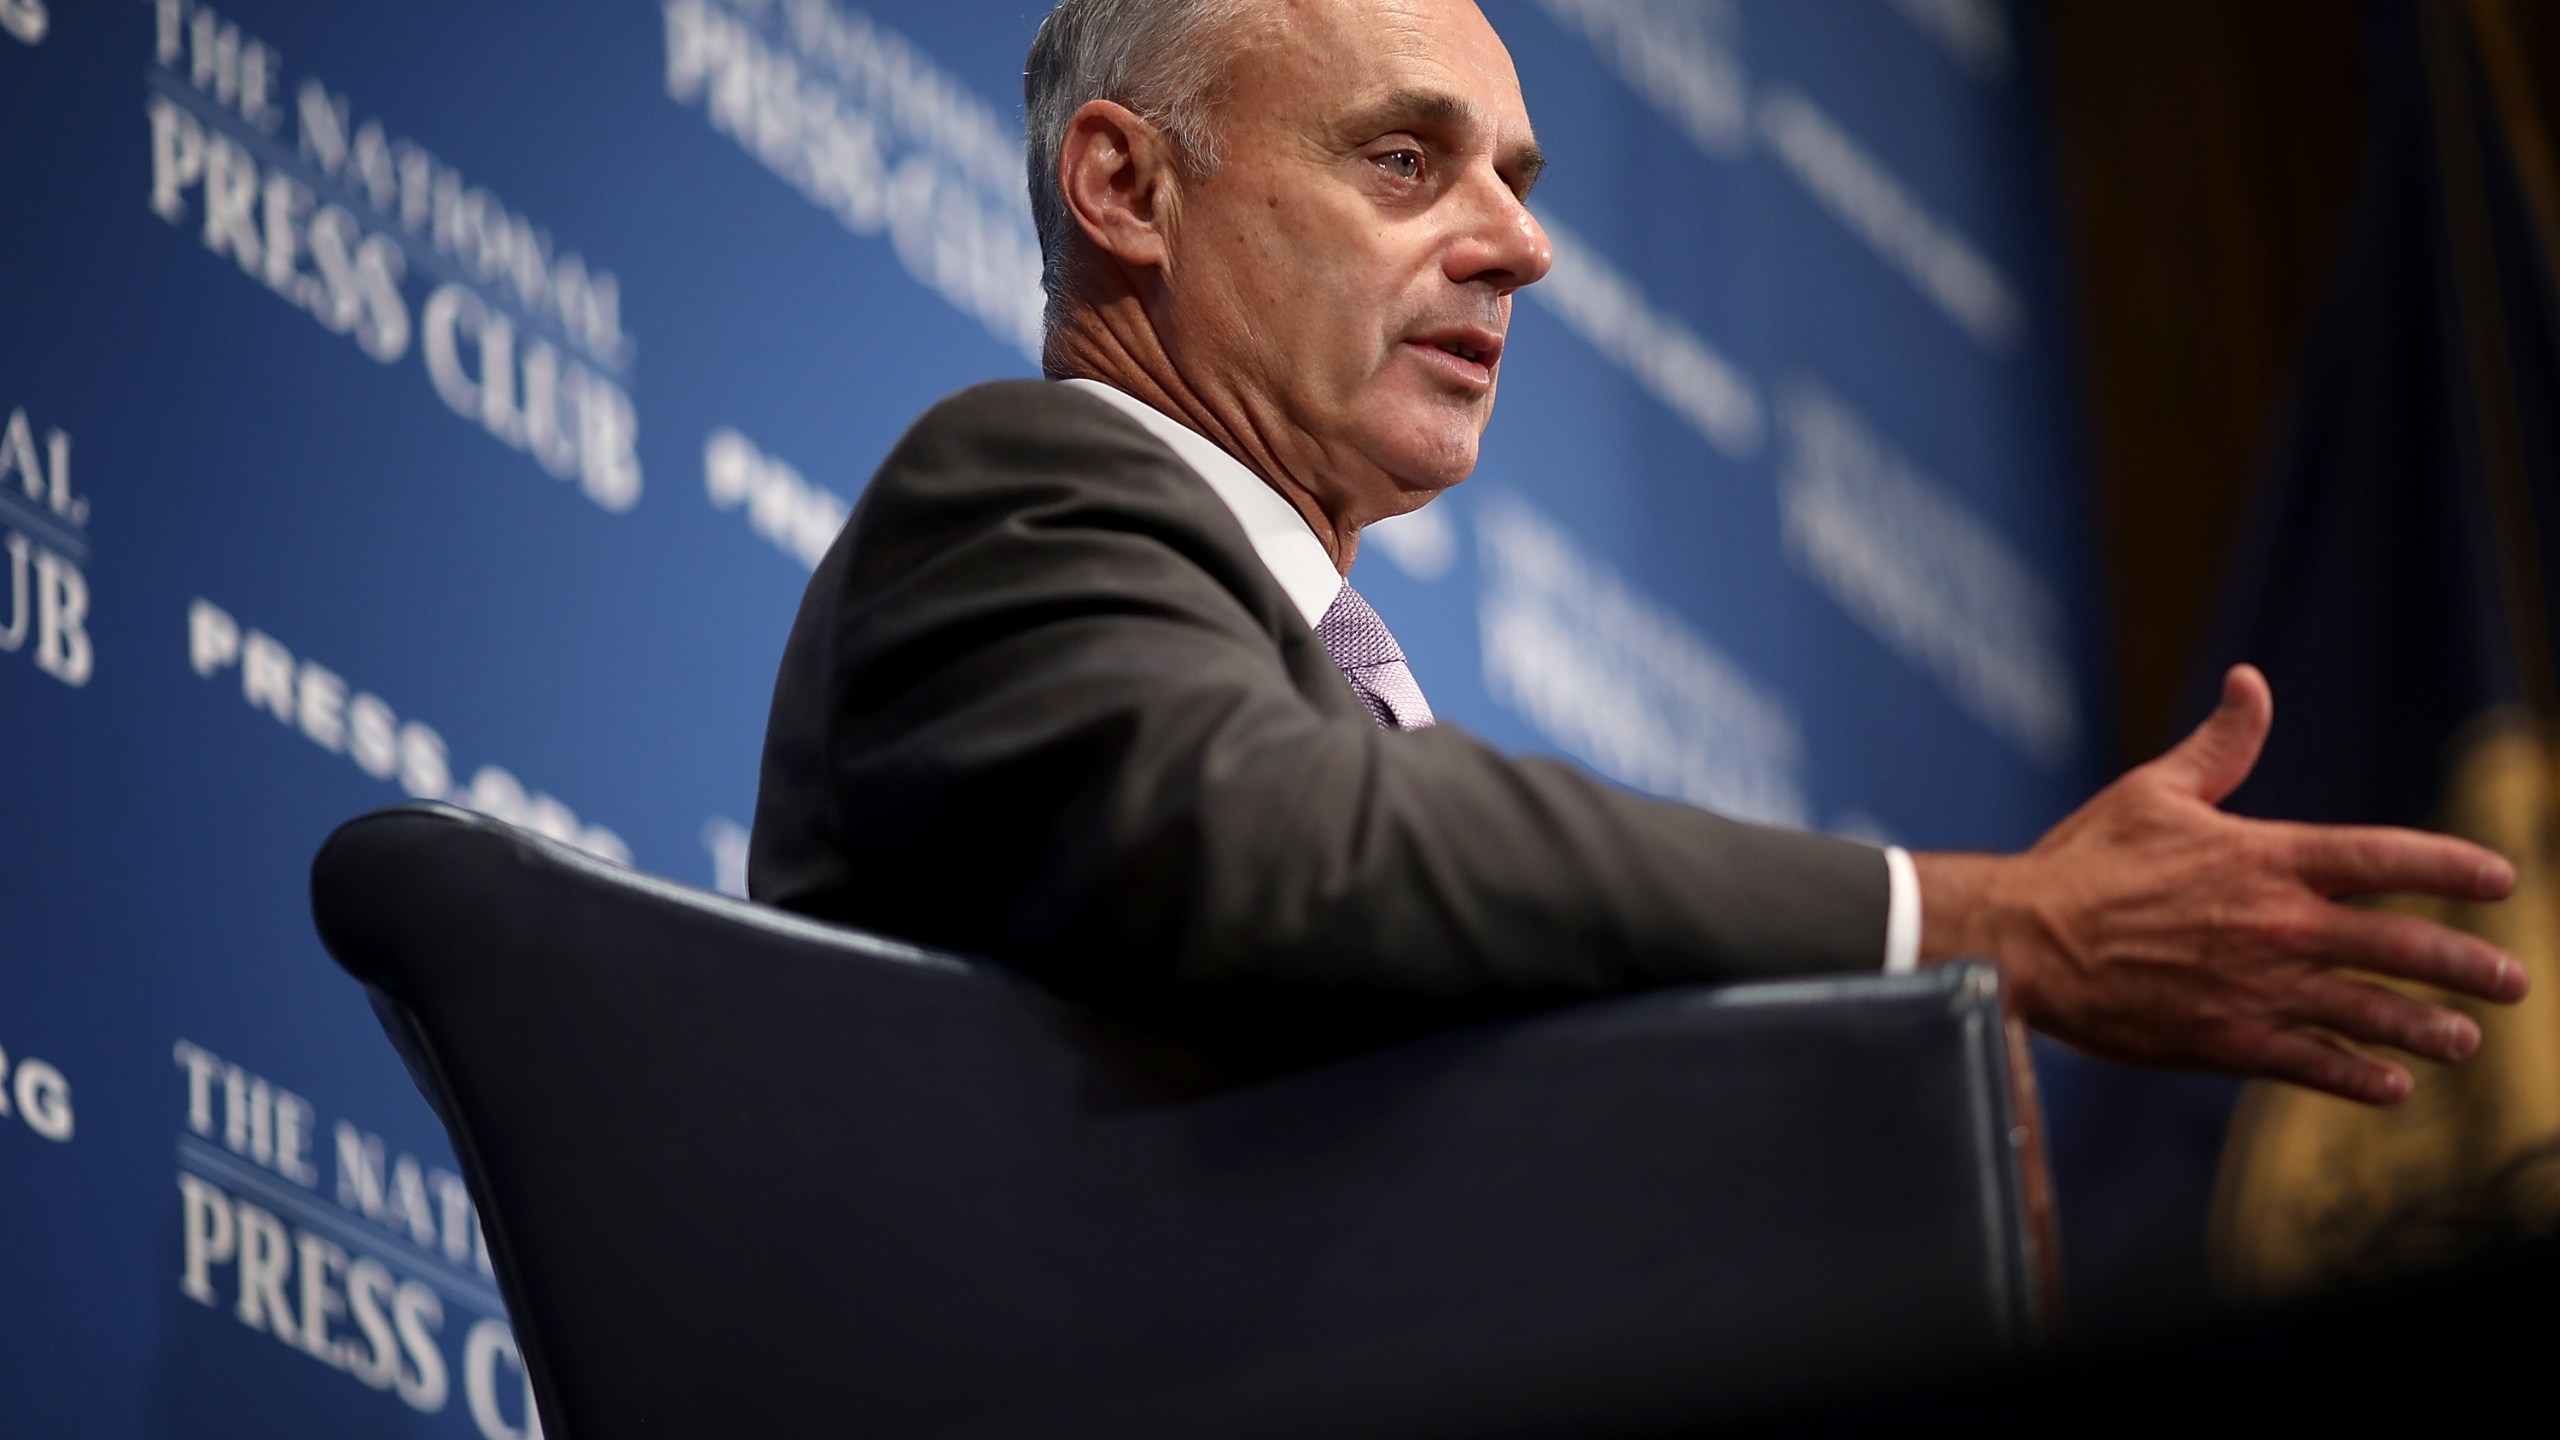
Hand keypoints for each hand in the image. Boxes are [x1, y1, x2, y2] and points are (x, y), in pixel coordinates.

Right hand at [1916, 664, 2526, 1104]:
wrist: (2024, 941)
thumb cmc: (2083, 861)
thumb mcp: (2153, 790)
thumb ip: (2220, 745)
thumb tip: (2252, 683)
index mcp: (2265, 857)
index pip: (2385, 859)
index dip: (2453, 867)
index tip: (2503, 880)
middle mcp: (2277, 925)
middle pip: (2402, 947)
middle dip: (2469, 966)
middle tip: (2514, 982)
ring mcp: (2256, 989)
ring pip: (2371, 1014)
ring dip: (2429, 1029)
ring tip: (2466, 1040)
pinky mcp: (2226, 1042)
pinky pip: (2314, 1065)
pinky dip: (2361, 1077)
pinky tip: (2393, 1085)